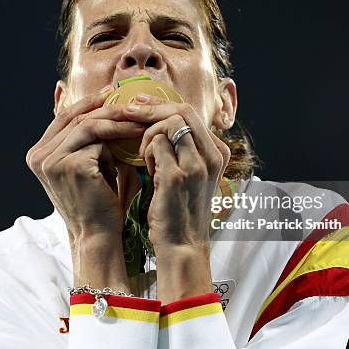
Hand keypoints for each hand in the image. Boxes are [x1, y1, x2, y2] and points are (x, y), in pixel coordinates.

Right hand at [25, 86, 146, 289]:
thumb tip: (107, 105)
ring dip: (118, 119)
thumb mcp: (90, 165)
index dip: (88, 103)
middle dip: (106, 107)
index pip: (64, 118)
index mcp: (39, 154)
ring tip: (141, 118)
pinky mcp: (68, 165)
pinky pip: (98, 139)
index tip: (111, 93)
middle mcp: (38, 156)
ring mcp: (50, 160)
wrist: (99, 236)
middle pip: (75, 118)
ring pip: (88, 125)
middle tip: (132, 102)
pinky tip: (138, 136)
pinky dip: (120, 135)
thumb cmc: (99, 202)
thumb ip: (91, 139)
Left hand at [123, 95, 230, 301]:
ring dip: (149, 133)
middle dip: (151, 108)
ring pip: (169, 122)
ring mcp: (197, 165)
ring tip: (144, 153)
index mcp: (218, 152)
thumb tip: (160, 116)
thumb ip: (184, 147)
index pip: (190, 112)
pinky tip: (146, 166)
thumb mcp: (191, 174)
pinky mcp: (177, 176)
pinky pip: (157, 142)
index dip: (162, 104)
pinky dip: (146, 149)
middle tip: (130, 112)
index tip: (140, 103)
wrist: (182, 244)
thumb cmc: (180, 208)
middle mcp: (213, 155)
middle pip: (182, 110)